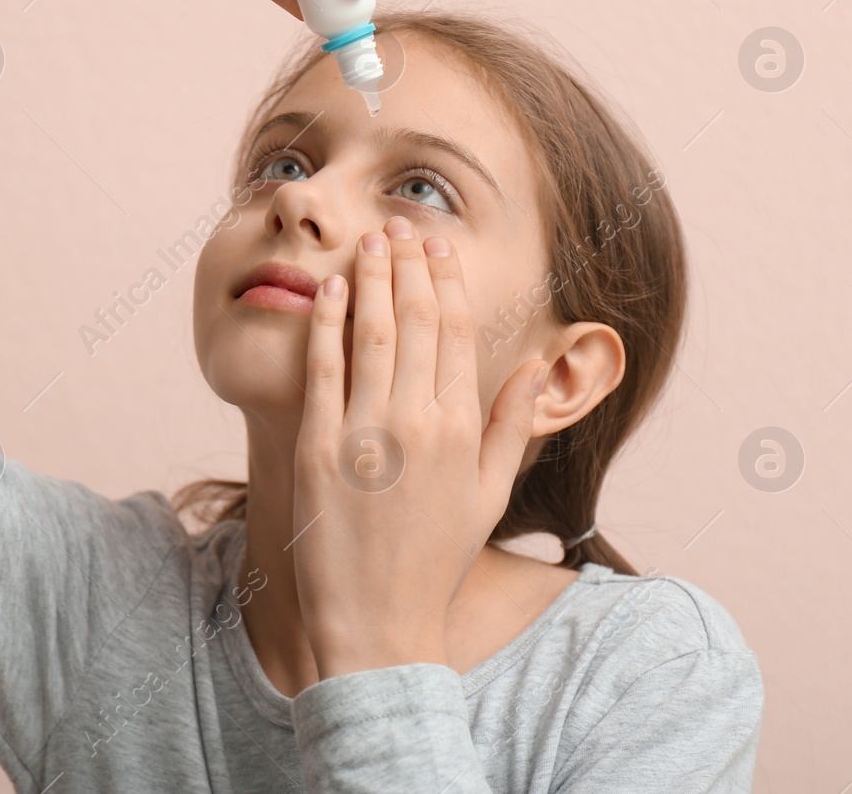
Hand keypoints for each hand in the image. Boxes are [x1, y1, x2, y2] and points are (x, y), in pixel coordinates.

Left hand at [290, 215, 549, 676]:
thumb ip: (512, 426)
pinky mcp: (317, 450)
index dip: (444, 283)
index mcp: (461, 430)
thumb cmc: (434, 562)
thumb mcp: (489, 495)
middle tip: (398, 226)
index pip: (455, 334)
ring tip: (366, 241)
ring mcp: (366, 435)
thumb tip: (534, 366)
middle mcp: (418, 423)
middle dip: (406, 266)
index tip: (435, 248)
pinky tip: (325, 290)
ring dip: (368, 279)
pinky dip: (324, 325)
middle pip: (412, 321)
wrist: (378, 625)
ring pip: (369, 333)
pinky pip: (322, 371)